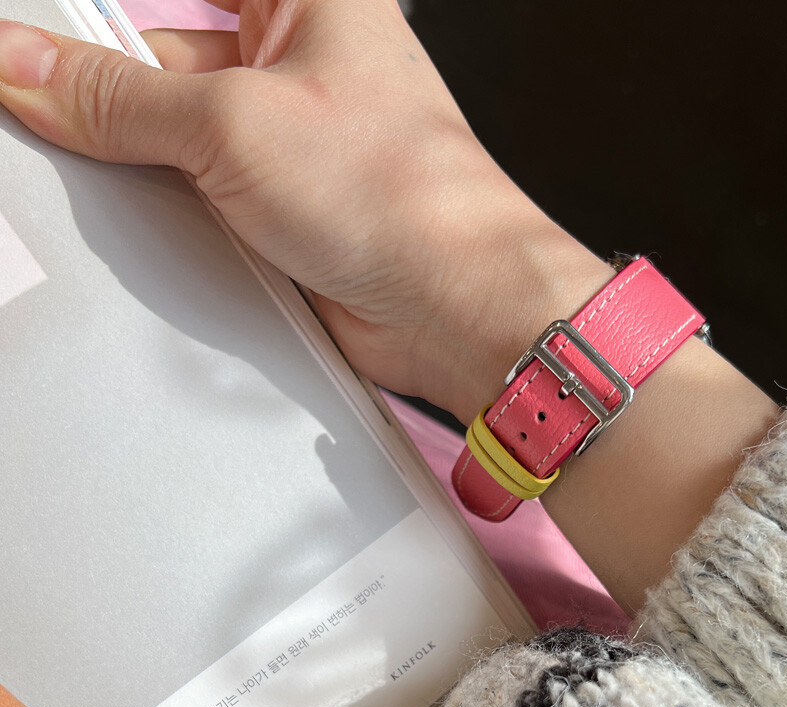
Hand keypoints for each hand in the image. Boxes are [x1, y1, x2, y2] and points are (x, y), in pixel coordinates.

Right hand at [0, 1, 778, 612]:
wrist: (452, 306)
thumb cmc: (402, 194)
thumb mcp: (232, 123)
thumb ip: (120, 98)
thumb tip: (30, 66)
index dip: (113, 19)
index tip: (50, 42)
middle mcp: (302, 65)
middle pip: (169, 56)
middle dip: (118, 93)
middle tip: (62, 114)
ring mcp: (294, 144)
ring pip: (182, 137)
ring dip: (148, 163)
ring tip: (146, 181)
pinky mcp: (289, 212)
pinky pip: (207, 198)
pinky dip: (176, 213)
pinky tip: (167, 223)